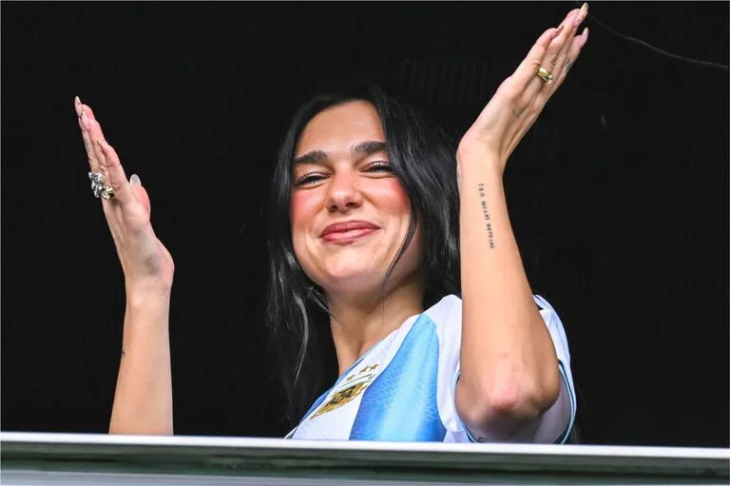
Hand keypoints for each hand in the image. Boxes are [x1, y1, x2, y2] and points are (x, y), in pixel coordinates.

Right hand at [75, 97, 173, 290]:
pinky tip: (106, 147)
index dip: (95, 140)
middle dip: (90, 132)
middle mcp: (112, 202)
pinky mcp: (133, 216)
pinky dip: (113, 166)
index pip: (102, 165)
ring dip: (96, 142)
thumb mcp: (144, 223)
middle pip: (98, 161)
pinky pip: (120, 187)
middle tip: (80, 107)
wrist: (148, 281)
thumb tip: (135, 183)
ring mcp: (120, 208)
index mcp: (115, 201)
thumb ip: (139, 202)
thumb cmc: (146, 255)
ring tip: (87, 118)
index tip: (87, 116)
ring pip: (105, 169)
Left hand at [457, 5, 589, 175]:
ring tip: (574, 19)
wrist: (484, 153)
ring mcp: (528, 93)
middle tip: (583, 16)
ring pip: (550, 61)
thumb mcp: (511, 119)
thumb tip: (526, 94)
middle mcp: (537, 96)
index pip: (558, 72)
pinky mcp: (514, 91)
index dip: (571, 53)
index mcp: (537, 102)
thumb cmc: (494, 140)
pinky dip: (541, 49)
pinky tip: (550, 34)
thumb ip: (520, 106)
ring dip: (562, 38)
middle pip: (559, 63)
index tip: (581, 35)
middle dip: (572, 38)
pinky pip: (531, 66)